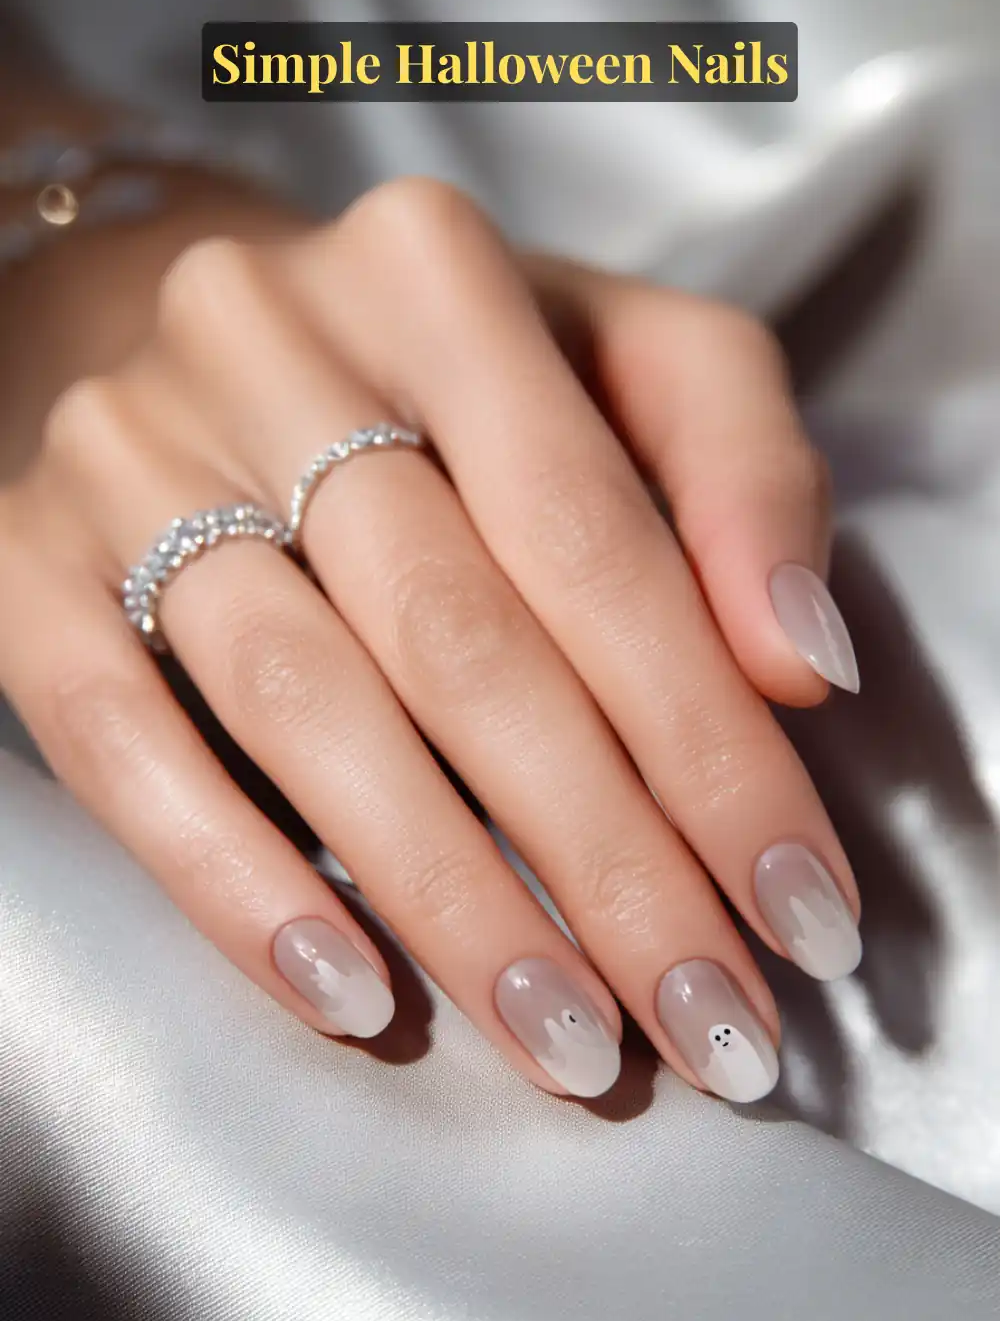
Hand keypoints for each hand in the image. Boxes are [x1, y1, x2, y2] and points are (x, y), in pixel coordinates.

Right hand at [0, 176, 859, 1102]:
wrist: (156, 317)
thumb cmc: (427, 370)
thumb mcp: (614, 358)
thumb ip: (739, 473)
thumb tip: (800, 665)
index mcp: (437, 279)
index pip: (597, 540)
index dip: (711, 743)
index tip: (799, 908)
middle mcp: (268, 344)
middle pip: (461, 641)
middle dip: (604, 859)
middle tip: (708, 1020)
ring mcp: (127, 454)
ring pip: (303, 706)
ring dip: (450, 900)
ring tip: (567, 1041)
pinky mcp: (25, 562)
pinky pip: (119, 742)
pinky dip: (237, 880)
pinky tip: (352, 995)